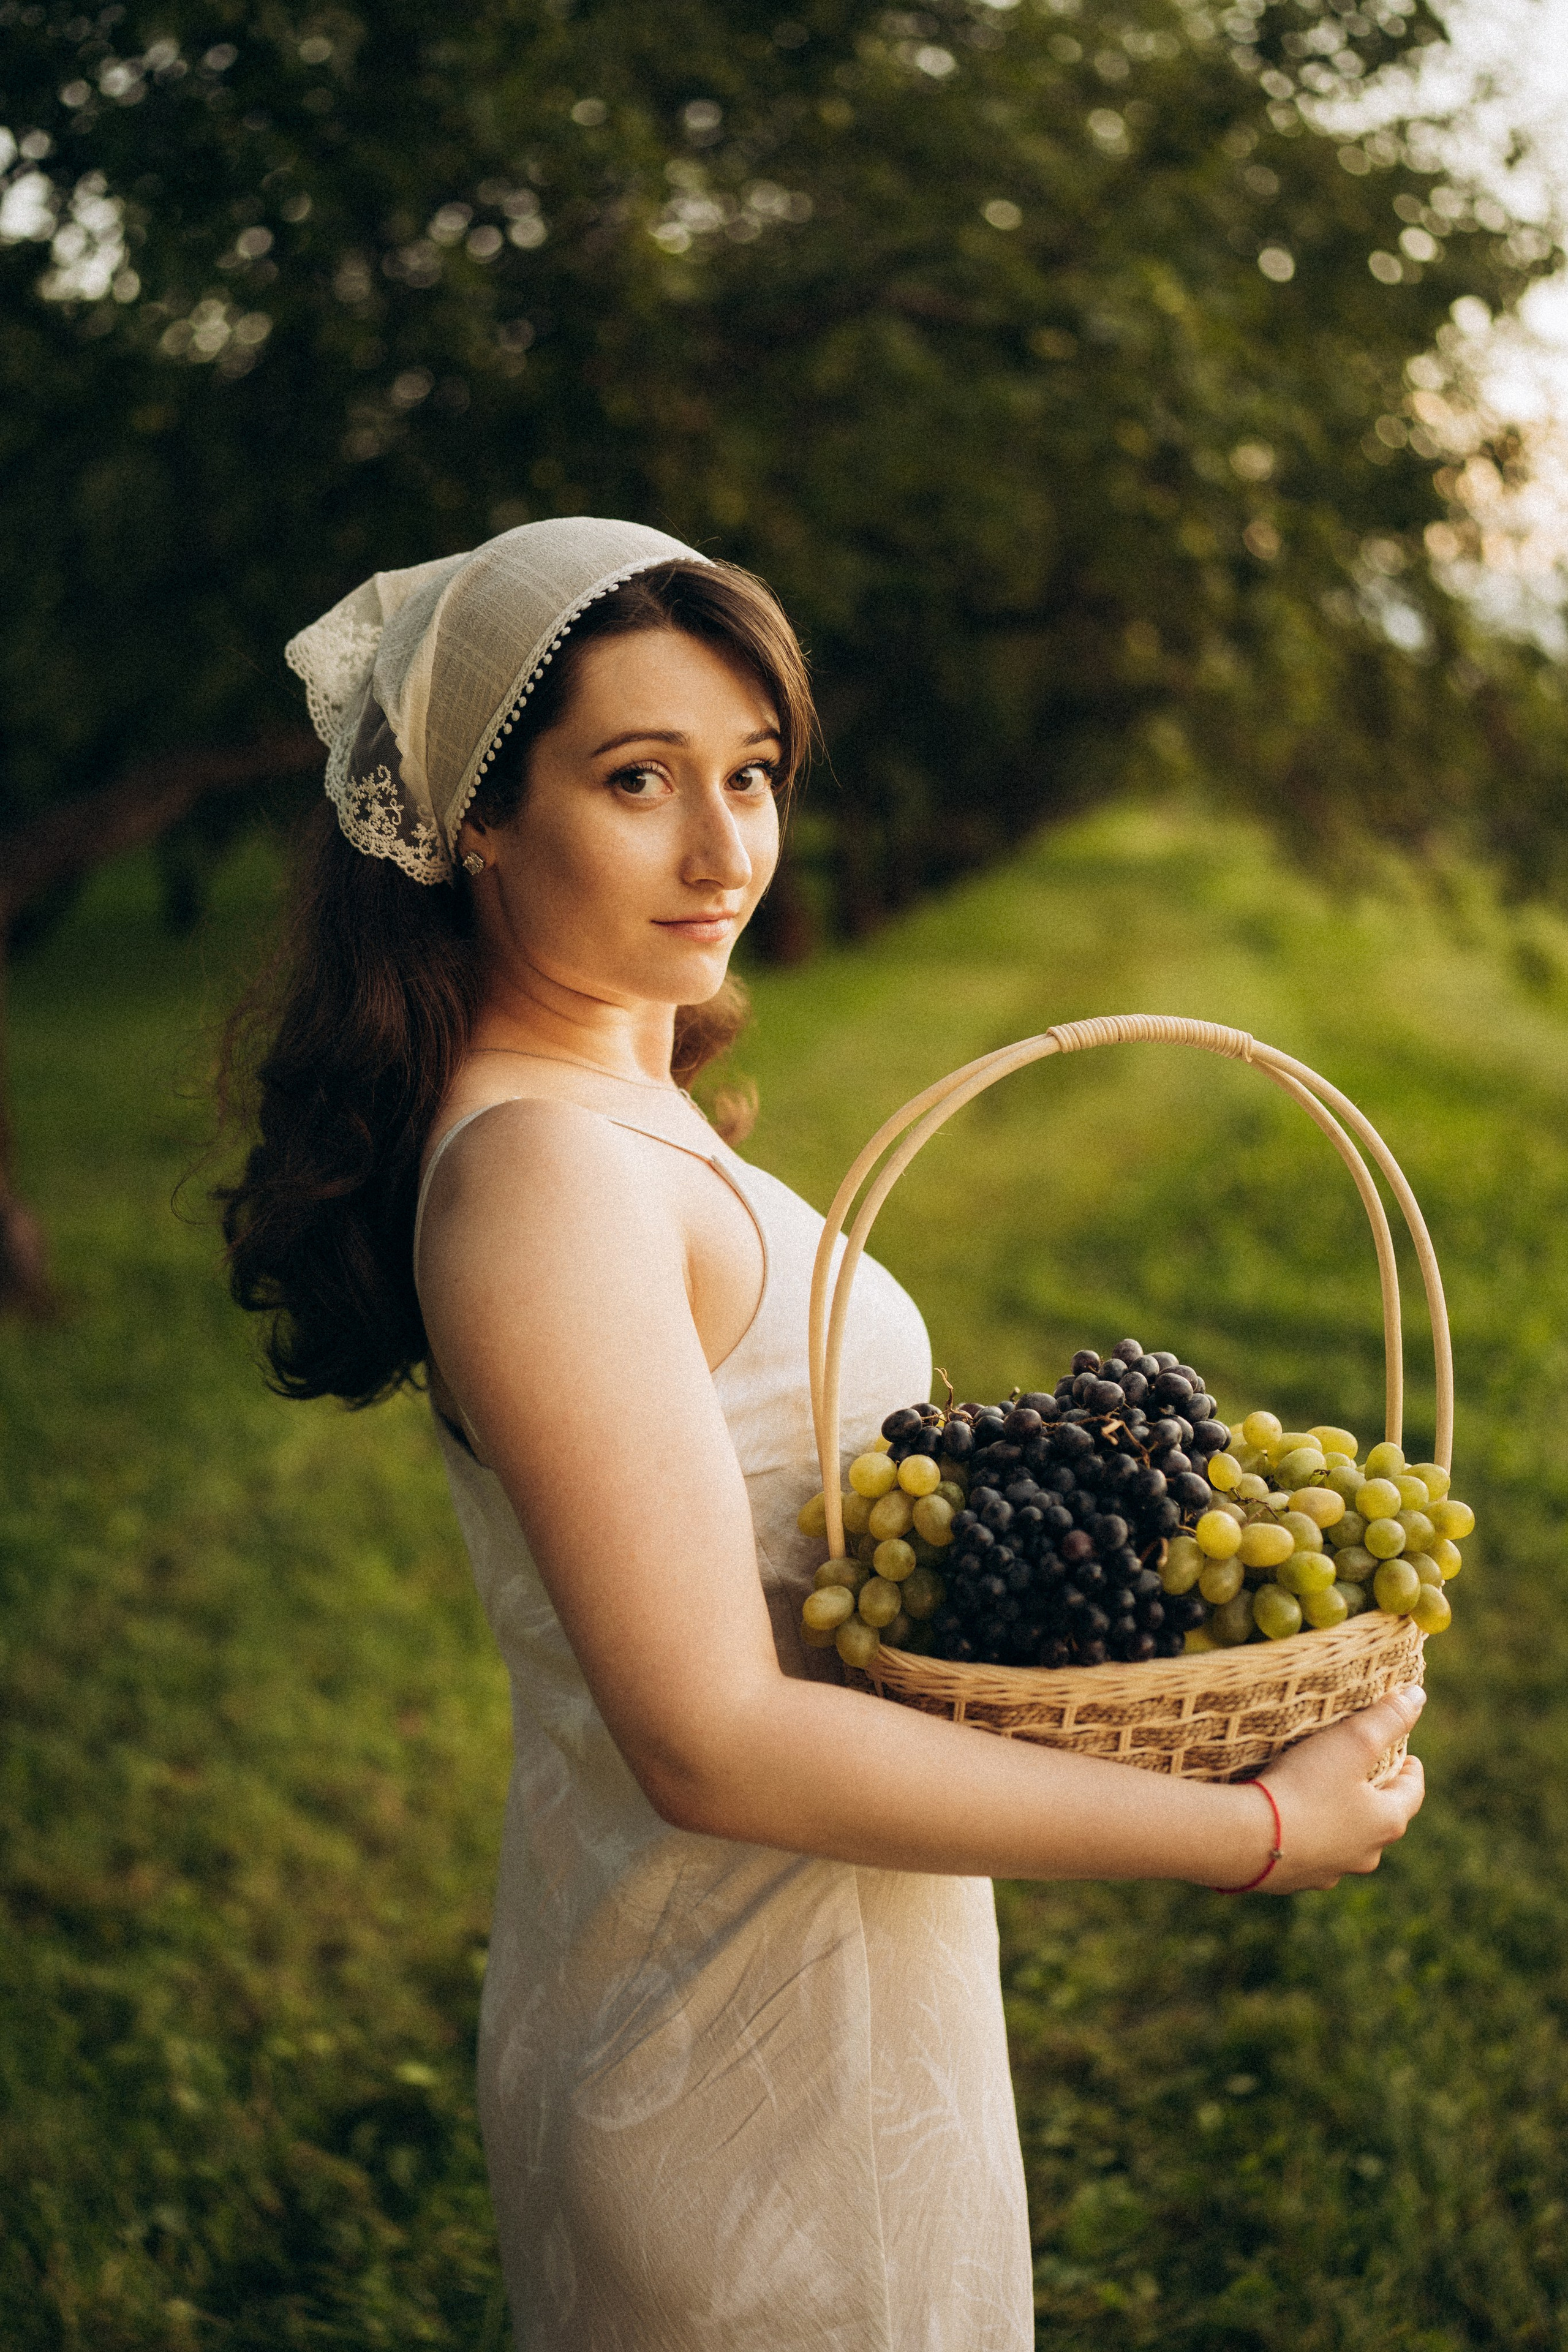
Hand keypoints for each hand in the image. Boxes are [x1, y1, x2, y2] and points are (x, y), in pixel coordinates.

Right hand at [1243, 1682, 1425, 1892]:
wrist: (1247, 1839)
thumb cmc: (1305, 1786)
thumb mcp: (1352, 1742)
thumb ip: (1387, 1718)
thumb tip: (1418, 1696)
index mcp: (1386, 1823)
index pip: (1412, 1792)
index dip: (1410, 1769)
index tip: (1403, 1754)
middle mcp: (1365, 1854)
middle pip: (1379, 1818)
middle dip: (1372, 1793)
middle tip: (1357, 1768)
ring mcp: (1329, 1871)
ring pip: (1344, 1841)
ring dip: (1338, 1819)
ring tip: (1318, 1794)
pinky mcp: (1292, 1880)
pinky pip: (1306, 1854)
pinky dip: (1304, 1837)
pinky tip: (1284, 1823)